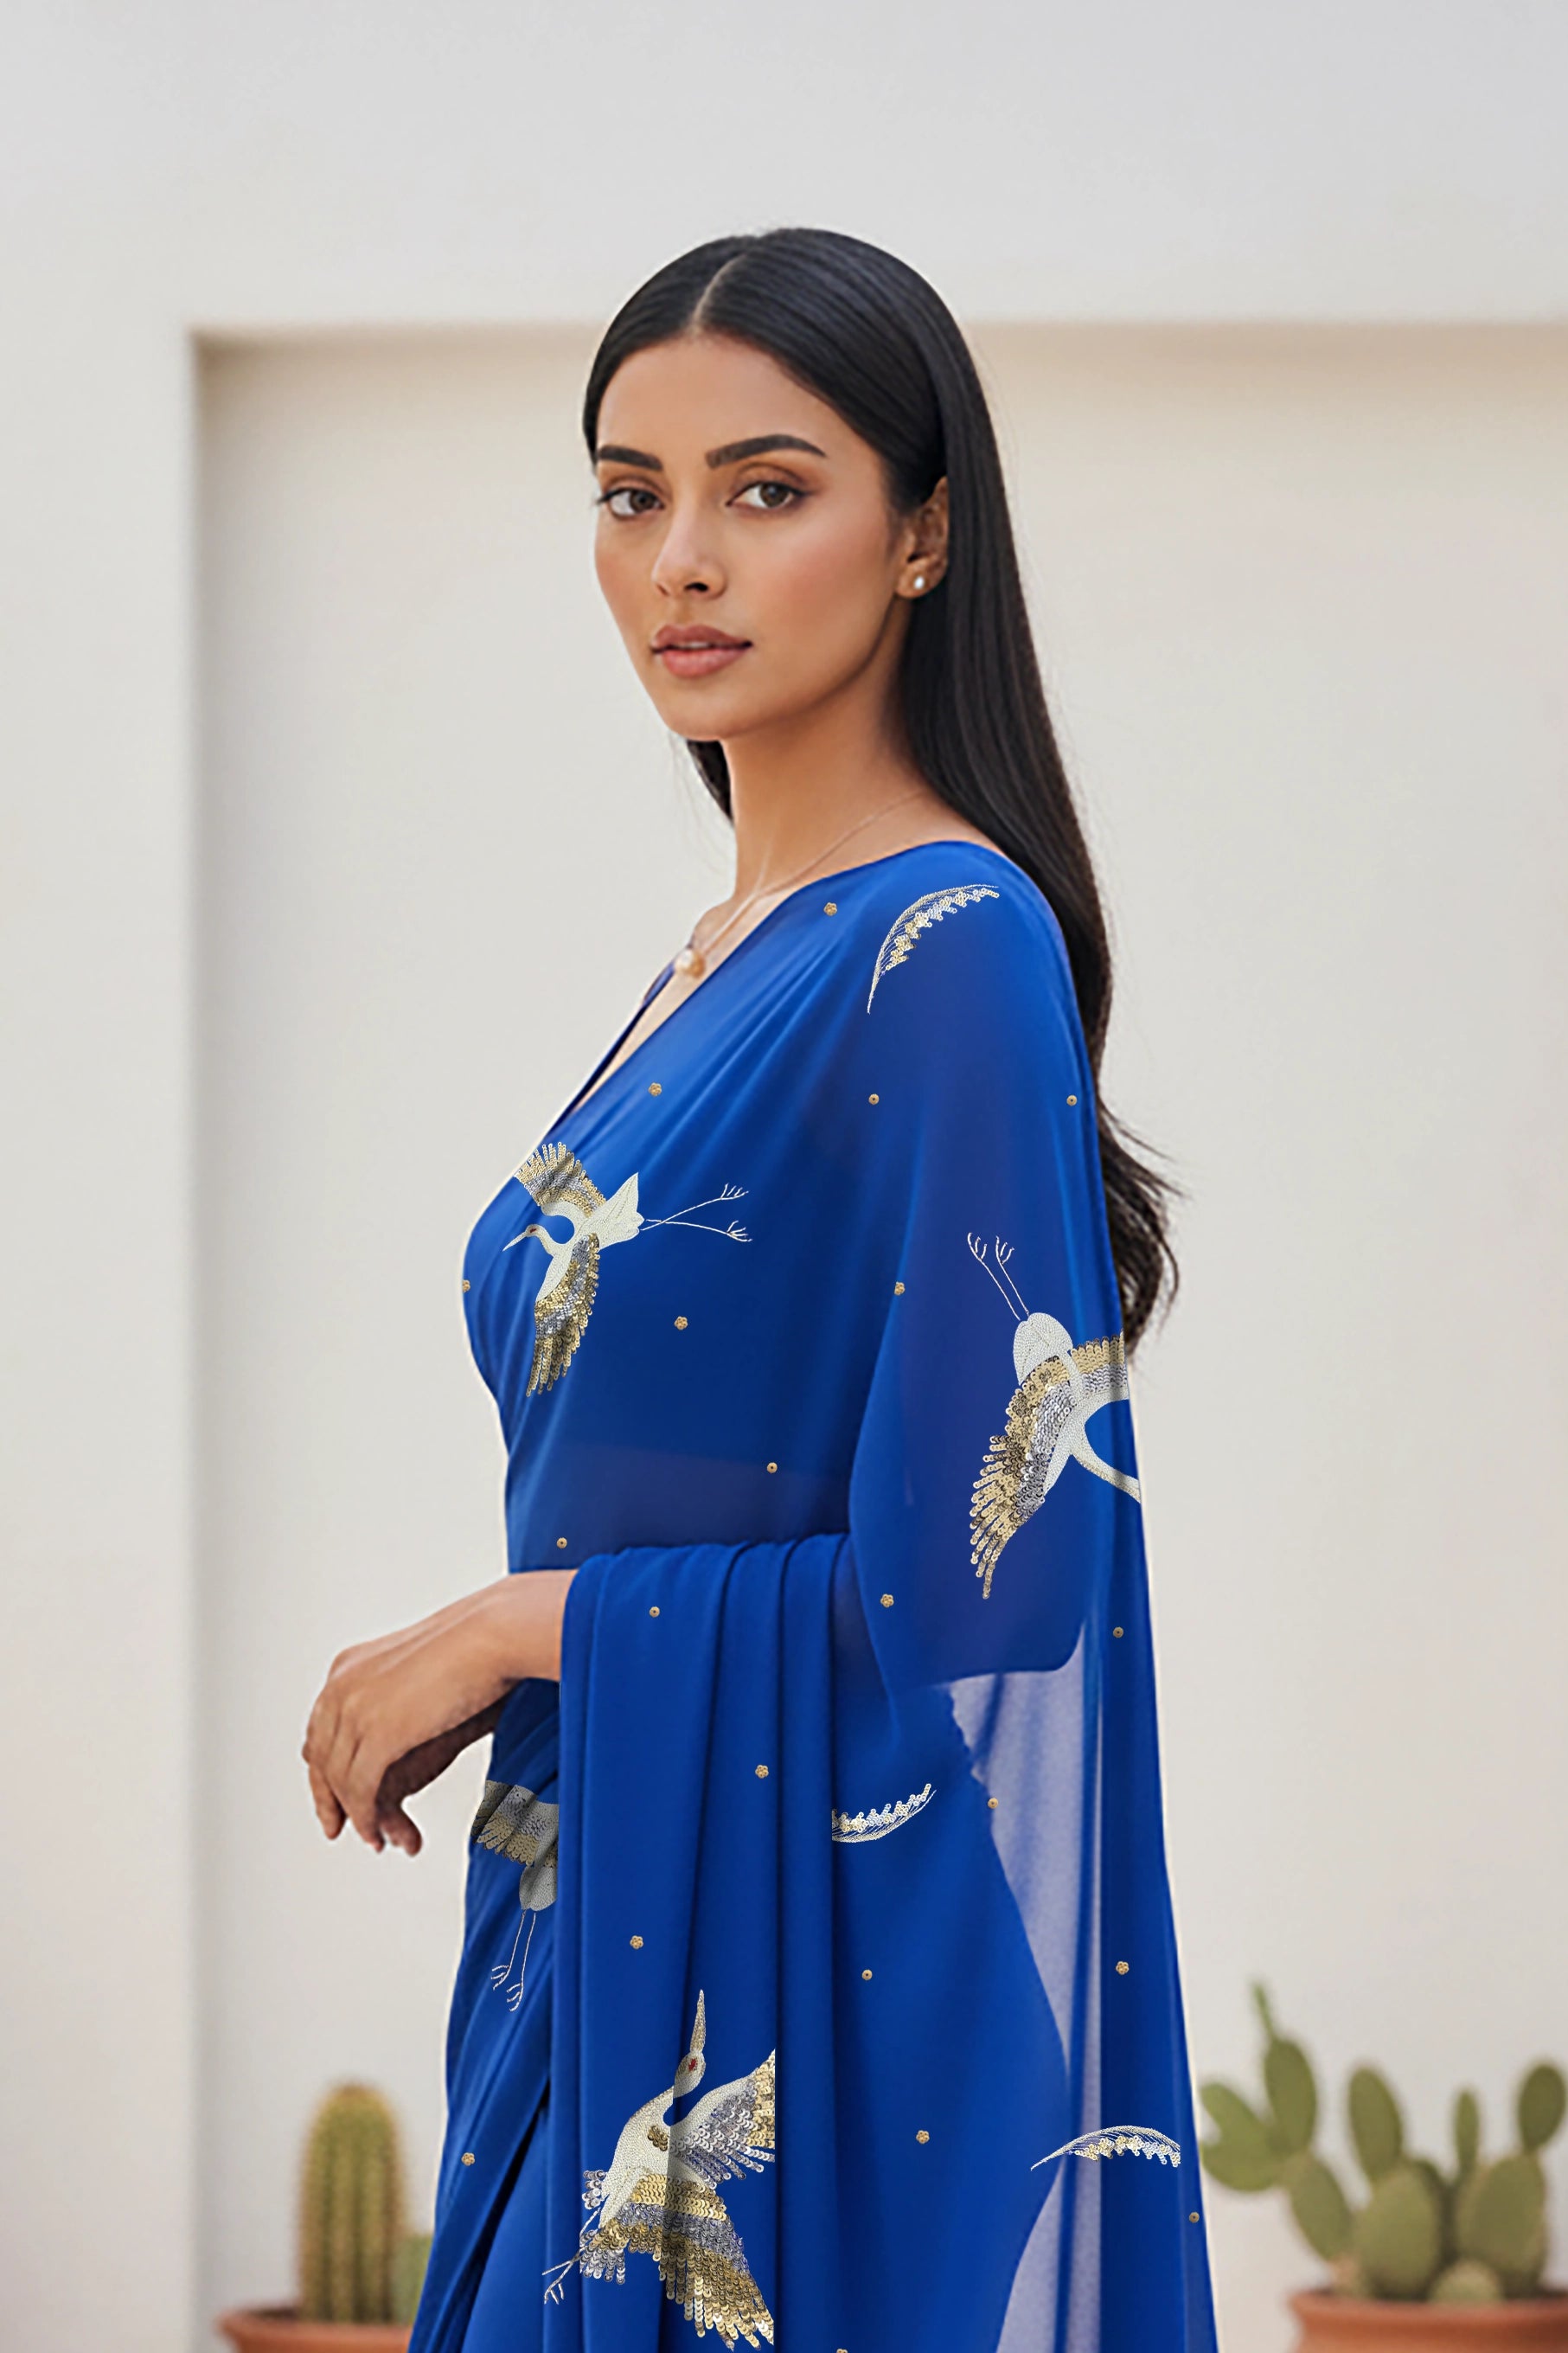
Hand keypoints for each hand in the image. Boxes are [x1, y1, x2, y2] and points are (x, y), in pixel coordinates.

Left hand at [301, 1572, 572, 1854]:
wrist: (492, 1635)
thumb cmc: (473, 1646)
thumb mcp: (418, 1673)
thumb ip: (397, 1699)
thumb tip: (400, 1724)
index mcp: (348, 1667)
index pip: (320, 1728)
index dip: (323, 1766)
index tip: (332, 1792)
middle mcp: (341, 1686)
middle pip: (321, 1756)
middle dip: (328, 1797)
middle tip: (336, 1826)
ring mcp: (355, 1710)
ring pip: (339, 1778)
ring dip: (353, 1816)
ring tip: (372, 1839)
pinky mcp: (378, 1733)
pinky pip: (360, 1790)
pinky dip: (365, 1819)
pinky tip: (377, 1835)